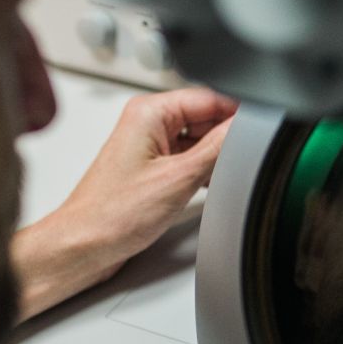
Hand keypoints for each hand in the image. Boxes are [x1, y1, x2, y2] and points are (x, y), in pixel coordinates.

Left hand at [0, 89, 236, 343]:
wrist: (81, 247)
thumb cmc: (111, 216)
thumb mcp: (180, 178)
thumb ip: (220, 146)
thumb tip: (247, 127)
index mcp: (149, 111)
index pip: (213, 96)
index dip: (241, 114)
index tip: (261, 132)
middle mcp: (146, 122)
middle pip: (207, 116)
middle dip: (226, 138)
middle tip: (239, 162)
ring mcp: (147, 145)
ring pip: (200, 138)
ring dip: (215, 157)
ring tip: (214, 179)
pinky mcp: (149, 167)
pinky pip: (188, 157)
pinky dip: (202, 171)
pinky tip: (203, 189)